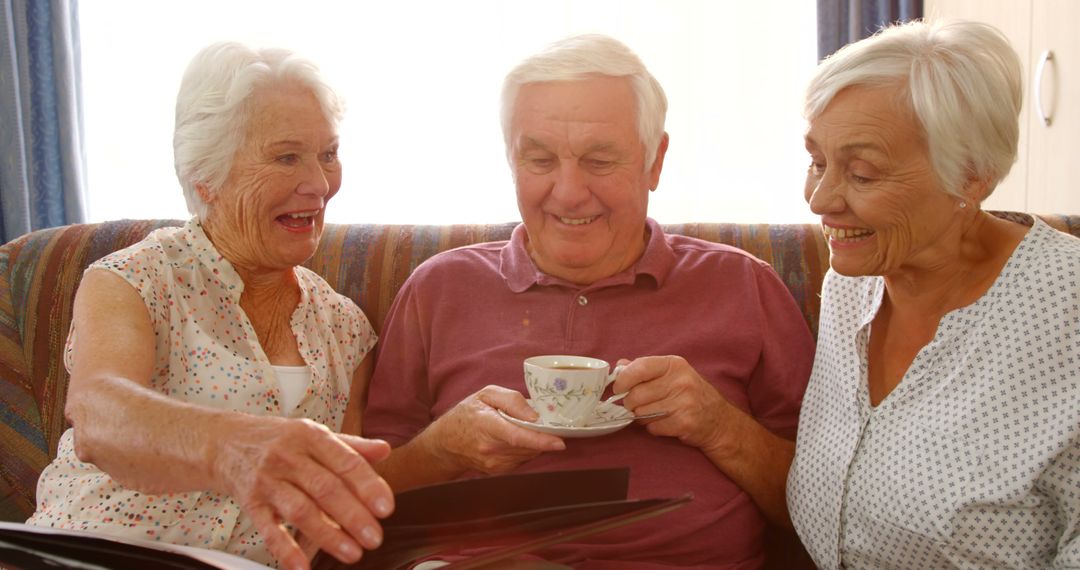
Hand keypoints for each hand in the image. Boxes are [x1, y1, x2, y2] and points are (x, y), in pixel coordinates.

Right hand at [214, 417, 393, 569]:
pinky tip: (303, 567)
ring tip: (353, 553)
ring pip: (301, 510)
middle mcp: (289, 456)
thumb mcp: (313, 434)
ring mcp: (267, 480)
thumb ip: (350, 446)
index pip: (346, 461)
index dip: (368, 485)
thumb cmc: (278, 440)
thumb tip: (385, 450)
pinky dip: (285, 549)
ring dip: (328, 535)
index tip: (386, 508)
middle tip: (375, 538)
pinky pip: (268, 529)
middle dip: (353, 516)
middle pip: (325, 488)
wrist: (223, 442)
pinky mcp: (250, 503)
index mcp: (311, 436)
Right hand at [421, 385, 565, 474]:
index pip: (517, 436)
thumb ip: (512, 400)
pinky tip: (515, 439)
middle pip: (528, 445)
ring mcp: (494, 464)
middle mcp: (490, 449)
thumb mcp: (486, 394)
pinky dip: (526, 449)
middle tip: (545, 422)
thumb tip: (535, 416)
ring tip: (522, 428)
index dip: (541, 440)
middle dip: (542, 435)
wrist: (446, 443)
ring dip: (534, 442)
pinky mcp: (499, 471)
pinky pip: (523, 459)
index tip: (560, 442)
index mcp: (487, 425)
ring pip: (529, 453)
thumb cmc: (467, 414)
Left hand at [612, 356, 734, 451]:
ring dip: (641, 417)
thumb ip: (644, 368)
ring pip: (642, 413)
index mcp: (674, 365)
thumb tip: (619, 366)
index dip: (623, 379)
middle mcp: (681, 381)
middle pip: (636, 394)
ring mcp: (684, 402)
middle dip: (630, 403)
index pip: (640, 367)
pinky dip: (653, 428)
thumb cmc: (690, 395)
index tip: (617, 388)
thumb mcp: (671, 374)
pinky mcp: (684, 423)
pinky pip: (653, 427)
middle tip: (636, 405)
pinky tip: (664, 423)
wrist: (719, 421)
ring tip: (654, 413)